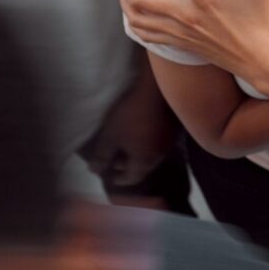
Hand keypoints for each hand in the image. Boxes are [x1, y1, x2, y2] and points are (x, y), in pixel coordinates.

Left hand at [79, 58, 177, 186]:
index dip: (119, 178)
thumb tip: (94, 171)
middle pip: (143, 167)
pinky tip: (142, 131)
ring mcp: (169, 142)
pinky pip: (158, 141)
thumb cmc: (131, 116)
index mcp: (144, 162)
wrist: (156, 90)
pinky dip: (148, 141)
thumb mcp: (110, 136)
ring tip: (128, 144)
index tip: (110, 176)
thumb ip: (102, 156)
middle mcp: (160, 156)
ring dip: (139, 152)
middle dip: (128, 165)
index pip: (132, 178)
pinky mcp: (174, 128)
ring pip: (152, 153)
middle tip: (116, 159)